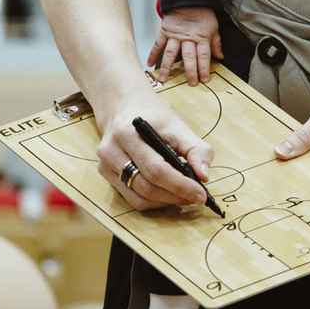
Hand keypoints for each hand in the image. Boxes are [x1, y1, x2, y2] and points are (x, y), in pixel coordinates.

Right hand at [94, 93, 214, 210]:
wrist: (124, 106)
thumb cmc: (152, 117)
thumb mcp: (177, 125)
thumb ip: (196, 149)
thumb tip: (204, 175)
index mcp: (128, 133)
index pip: (156, 169)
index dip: (180, 186)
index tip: (201, 194)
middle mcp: (111, 151)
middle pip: (146, 187)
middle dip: (175, 196)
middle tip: (196, 197)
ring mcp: (105, 166)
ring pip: (138, 198)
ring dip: (165, 202)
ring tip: (183, 195)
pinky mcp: (106, 176)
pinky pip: (131, 199)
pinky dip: (153, 201)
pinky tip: (167, 193)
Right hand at [147, 6, 222, 84]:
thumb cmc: (202, 14)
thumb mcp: (213, 27)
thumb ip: (216, 43)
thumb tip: (220, 57)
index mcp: (201, 37)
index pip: (203, 56)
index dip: (204, 68)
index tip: (204, 79)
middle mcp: (188, 38)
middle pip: (189, 57)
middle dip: (190, 71)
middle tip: (190, 83)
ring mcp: (175, 35)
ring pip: (170, 53)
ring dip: (167, 67)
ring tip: (164, 79)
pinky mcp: (165, 31)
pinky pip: (158, 44)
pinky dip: (153, 53)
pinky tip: (149, 63)